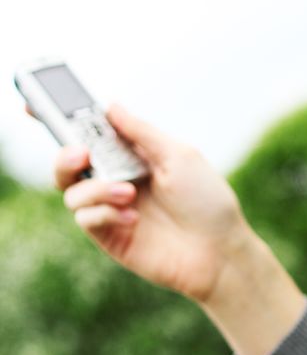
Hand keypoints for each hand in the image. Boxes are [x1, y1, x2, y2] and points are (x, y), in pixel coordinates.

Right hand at [47, 104, 256, 302]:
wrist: (220, 251)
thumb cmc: (208, 202)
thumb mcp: (179, 156)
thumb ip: (142, 133)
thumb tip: (110, 106)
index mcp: (134, 157)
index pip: (90, 135)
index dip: (62, 120)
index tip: (37, 103)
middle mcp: (118, 180)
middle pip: (68, 162)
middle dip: (65, 155)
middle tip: (81, 154)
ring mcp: (112, 209)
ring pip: (71, 190)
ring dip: (96, 189)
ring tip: (128, 194)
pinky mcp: (110, 236)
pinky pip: (85, 218)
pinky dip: (104, 213)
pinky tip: (133, 219)